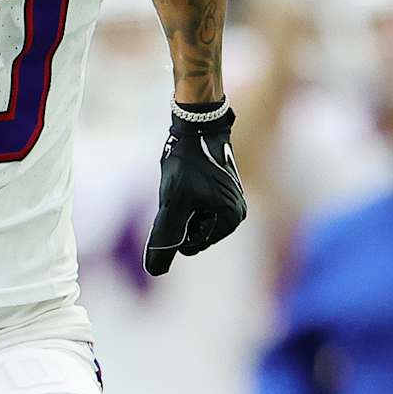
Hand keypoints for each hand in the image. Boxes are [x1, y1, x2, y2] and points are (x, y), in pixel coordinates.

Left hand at [144, 102, 245, 275]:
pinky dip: (186, 196)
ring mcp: (231, 200)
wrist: (198, 123)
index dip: (173, 227)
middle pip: (193, 233)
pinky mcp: (223, 189)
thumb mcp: (173, 203)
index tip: (176, 198)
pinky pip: (198, 204)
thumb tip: (156, 270)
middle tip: (178, 188)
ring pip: (193, 219)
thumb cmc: (187, 162)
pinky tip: (186, 175)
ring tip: (182, 181)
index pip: (190, 245)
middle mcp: (237, 213)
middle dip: (179, 216)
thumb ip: (165, 237)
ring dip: (181, 205)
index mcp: (230, 220)